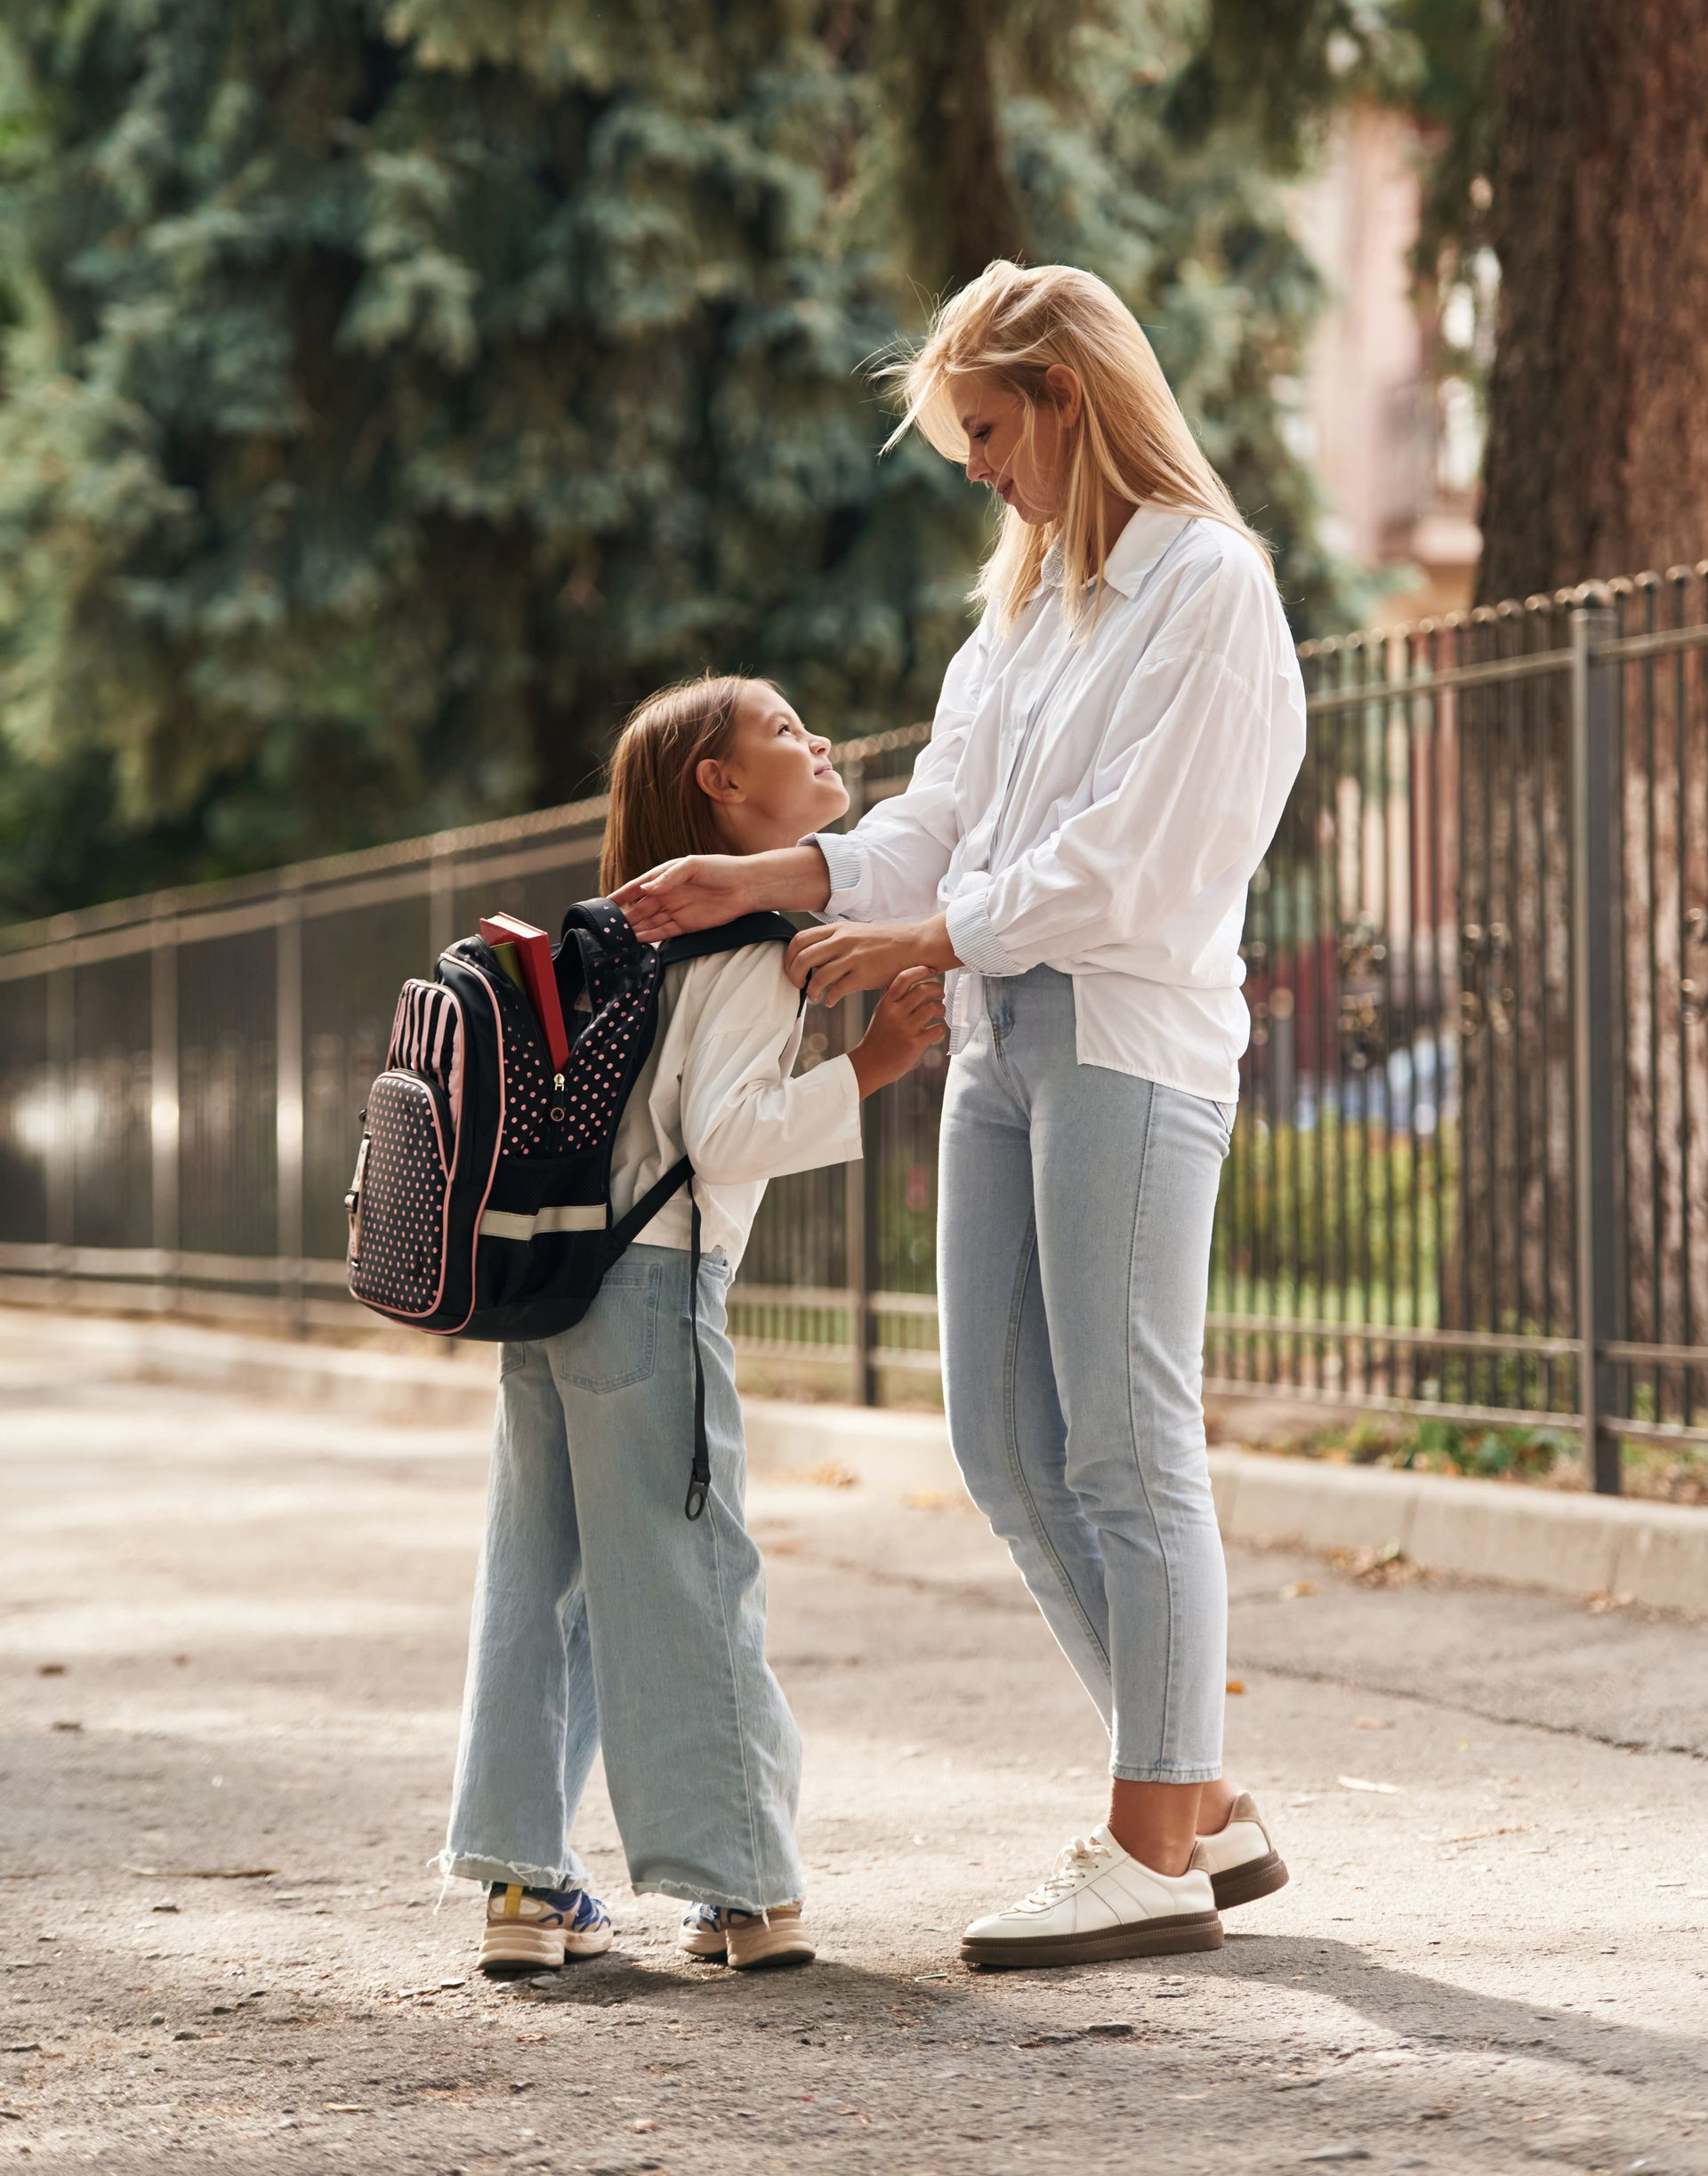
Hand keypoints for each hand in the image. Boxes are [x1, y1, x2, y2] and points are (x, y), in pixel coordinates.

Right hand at [609, 855, 758, 941]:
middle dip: (624, 919)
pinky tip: (637, 942)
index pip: (636, 887)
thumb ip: (668, 878)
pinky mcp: (685, 925)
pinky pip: (662, 932)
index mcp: (663, 876)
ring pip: (648, 923)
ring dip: (634, 931)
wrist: (746, 886)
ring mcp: (675, 910)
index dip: (620, 896)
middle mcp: (666, 894)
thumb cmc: (720, 869)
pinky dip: (649, 938)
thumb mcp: (692, 866)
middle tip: (607, 930)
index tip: (603, 905)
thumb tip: (646, 889)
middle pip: (639, 909)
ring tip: (617, 940)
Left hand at [785, 915, 957, 1005]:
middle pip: (803, 958)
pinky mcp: (864, 974)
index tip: (791, 969)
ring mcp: (853, 957)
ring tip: (815, 997)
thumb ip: (835, 941)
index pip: (800, 940)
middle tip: (798, 985)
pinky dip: (829, 998)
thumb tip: (815, 955)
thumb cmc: (886, 942)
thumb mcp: (856, 932)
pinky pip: (837, 989)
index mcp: (838, 929)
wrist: (915, 945)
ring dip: (811, 990)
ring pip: (818, 976)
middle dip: (794, 975)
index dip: (790, 957)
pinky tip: (831, 1001)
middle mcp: (842, 940)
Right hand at [848, 968, 947, 1096]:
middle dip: (937, 989)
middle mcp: (896, 1013)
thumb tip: (909, 981)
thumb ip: (892, 998)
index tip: (931, 970)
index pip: (904, 978)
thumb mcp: (880, 1013)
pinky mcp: (915, 1043)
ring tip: (940, 1012)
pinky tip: (937, 1029)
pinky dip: (941, 1027)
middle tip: (940, 994)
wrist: (870, 1065)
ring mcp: (906, 1028)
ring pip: (932, 1008)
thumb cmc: (877, 1038)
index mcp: (886, 1004)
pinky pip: (937, 1029)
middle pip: (923, 990)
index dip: (920, 971)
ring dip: (941, 1008)